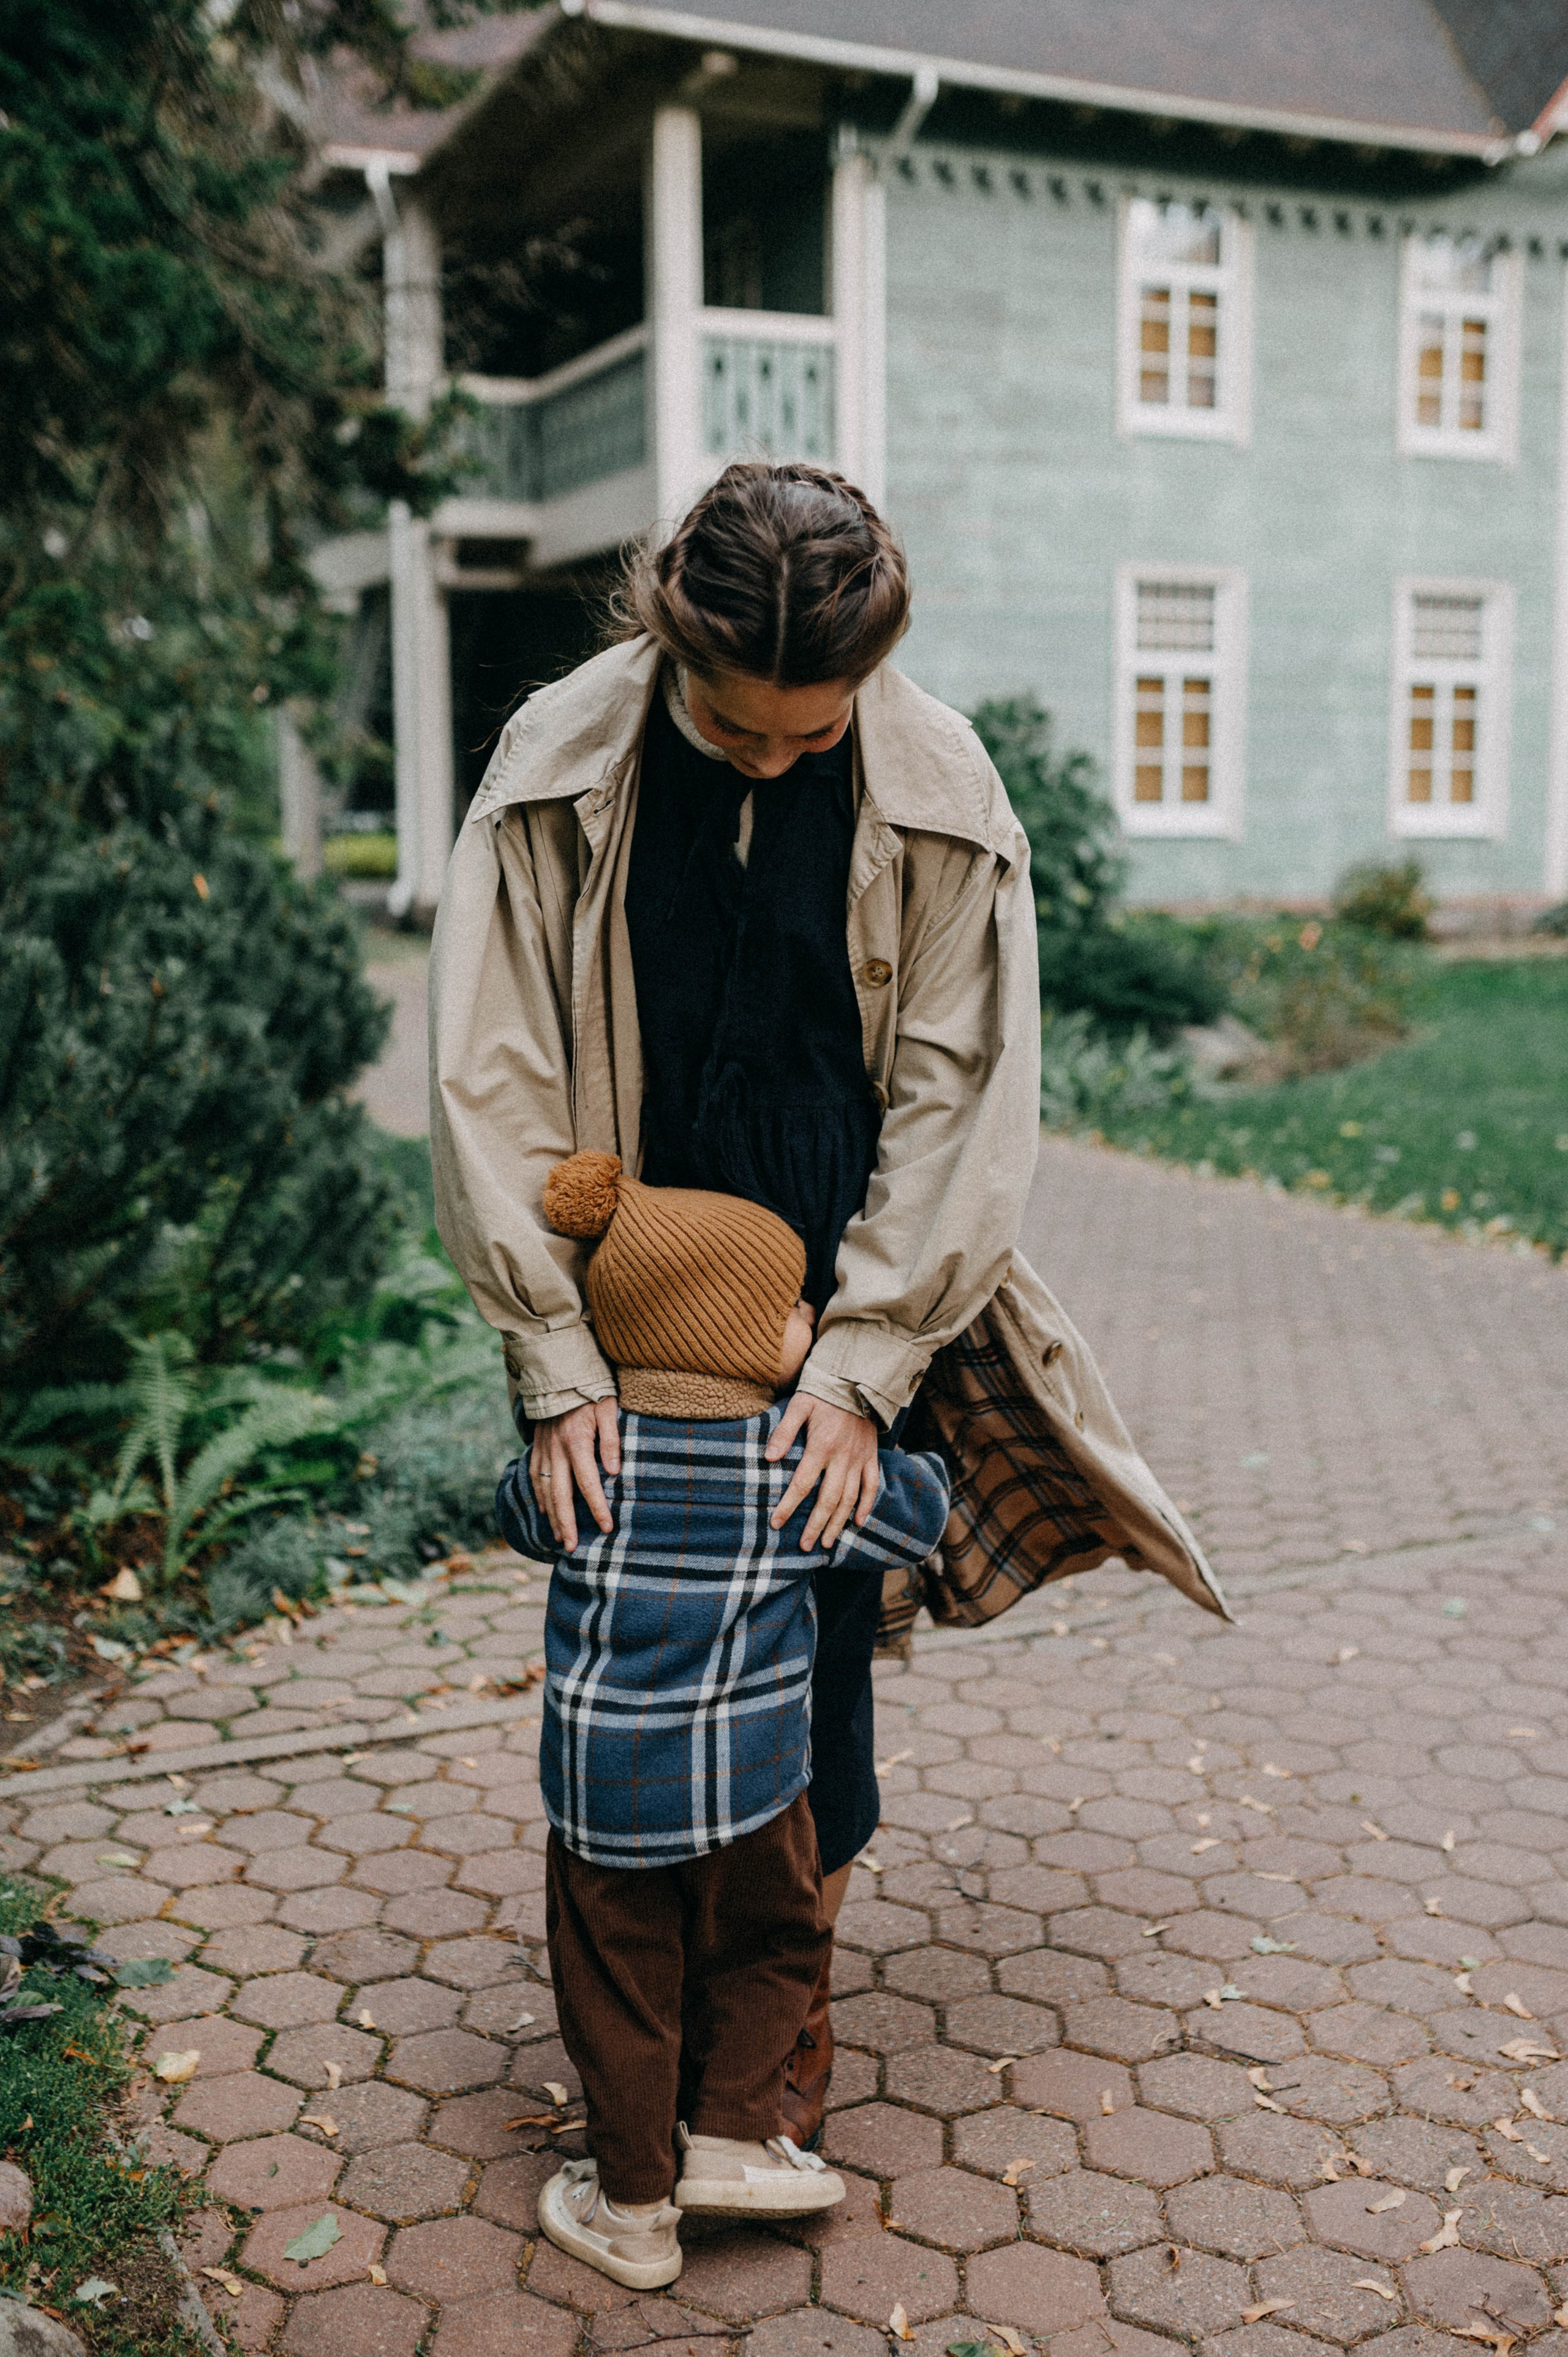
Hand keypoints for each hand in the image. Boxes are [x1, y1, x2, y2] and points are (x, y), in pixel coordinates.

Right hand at [531, 1397, 620, 1551]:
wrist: (560, 1376)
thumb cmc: (591, 1393)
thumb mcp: (609, 1409)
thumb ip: (612, 1439)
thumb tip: (614, 1471)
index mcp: (577, 1442)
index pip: (588, 1482)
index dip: (598, 1507)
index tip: (606, 1527)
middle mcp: (557, 1450)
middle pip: (561, 1494)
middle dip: (567, 1523)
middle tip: (573, 1547)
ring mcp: (544, 1450)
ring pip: (546, 1490)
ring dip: (553, 1516)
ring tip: (560, 1538)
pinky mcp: (537, 1447)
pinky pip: (536, 1477)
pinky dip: (540, 1497)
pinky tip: (546, 1512)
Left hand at [765, 1393, 879, 1551]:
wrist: (858, 1380)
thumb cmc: (823, 1393)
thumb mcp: (799, 1406)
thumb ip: (784, 1432)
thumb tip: (768, 1458)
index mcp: (821, 1446)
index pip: (802, 1484)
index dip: (788, 1506)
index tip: (776, 1524)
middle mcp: (843, 1458)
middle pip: (828, 1499)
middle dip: (815, 1525)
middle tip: (804, 1546)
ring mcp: (860, 1459)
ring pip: (850, 1499)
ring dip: (838, 1523)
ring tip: (825, 1543)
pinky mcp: (871, 1457)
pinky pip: (872, 1486)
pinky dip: (866, 1506)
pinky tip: (857, 1523)